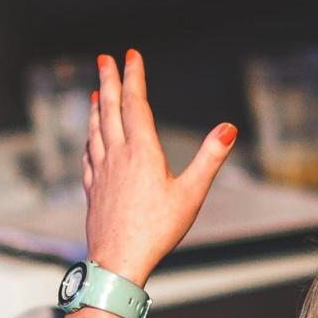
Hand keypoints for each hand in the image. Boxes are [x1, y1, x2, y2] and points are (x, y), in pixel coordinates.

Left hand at [82, 49, 236, 284]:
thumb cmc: (157, 231)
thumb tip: (229, 128)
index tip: (131, 55)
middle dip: (108, 81)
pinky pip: (89, 154)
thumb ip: (210, 159)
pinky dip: (89, 137)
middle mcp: (117, 156)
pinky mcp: (93, 189)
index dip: (134, 77)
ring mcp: (101, 172)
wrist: (118, 262)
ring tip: (95, 92)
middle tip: (104, 58)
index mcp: (142, 152)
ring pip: (95, 130)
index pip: (135, 104)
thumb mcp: (191, 194)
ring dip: (96, 107)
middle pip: (110, 109)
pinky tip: (90, 138)